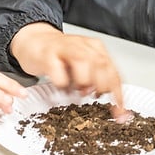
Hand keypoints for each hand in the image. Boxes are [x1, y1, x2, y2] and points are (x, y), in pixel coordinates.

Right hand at [10, 23, 125, 116]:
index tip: (119, 114)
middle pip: (102, 64)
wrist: (35, 41)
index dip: (118, 95)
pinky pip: (57, 70)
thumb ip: (98, 82)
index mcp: (96, 49)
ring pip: (82, 61)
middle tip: (93, 95)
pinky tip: (62, 87)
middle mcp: (82, 45)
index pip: (113, 71)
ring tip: (78, 90)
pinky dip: (62, 84)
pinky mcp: (47, 54)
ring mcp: (64, 48)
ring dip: (83, 82)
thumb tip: (115, 108)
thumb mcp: (83, 67)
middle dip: (101, 86)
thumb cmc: (60, 58)